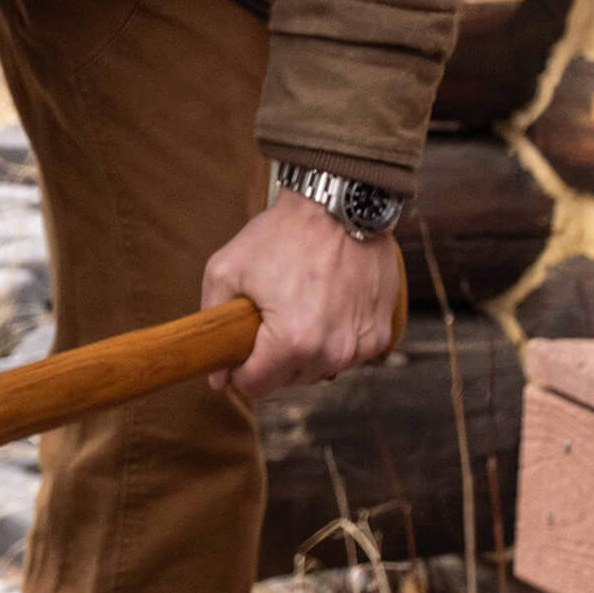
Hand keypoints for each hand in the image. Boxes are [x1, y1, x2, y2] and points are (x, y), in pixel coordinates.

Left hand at [201, 187, 402, 400]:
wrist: (337, 206)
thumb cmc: (281, 235)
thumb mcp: (226, 268)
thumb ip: (212, 318)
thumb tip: (217, 374)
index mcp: (292, 342)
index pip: (255, 386)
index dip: (238, 367)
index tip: (237, 344)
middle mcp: (331, 353)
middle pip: (287, 381)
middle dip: (270, 357)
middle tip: (266, 316)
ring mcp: (361, 346)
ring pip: (318, 369)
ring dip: (304, 349)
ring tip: (297, 304)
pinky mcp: (380, 335)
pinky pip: (347, 352)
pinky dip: (333, 336)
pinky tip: (325, 303)